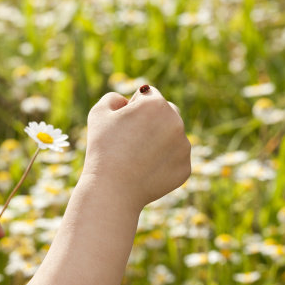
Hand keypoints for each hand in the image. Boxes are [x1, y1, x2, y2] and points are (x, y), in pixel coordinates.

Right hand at [81, 86, 191, 210]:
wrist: (113, 189)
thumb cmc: (103, 149)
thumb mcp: (99, 114)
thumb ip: (113, 98)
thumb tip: (126, 102)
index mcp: (157, 104)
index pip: (149, 95)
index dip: (133, 107)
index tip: (123, 124)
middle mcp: (176, 122)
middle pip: (167, 112)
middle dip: (152, 120)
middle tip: (132, 139)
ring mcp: (184, 147)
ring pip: (173, 136)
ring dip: (159, 141)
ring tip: (138, 157)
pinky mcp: (185, 168)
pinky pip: (174, 159)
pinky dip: (163, 162)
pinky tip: (146, 170)